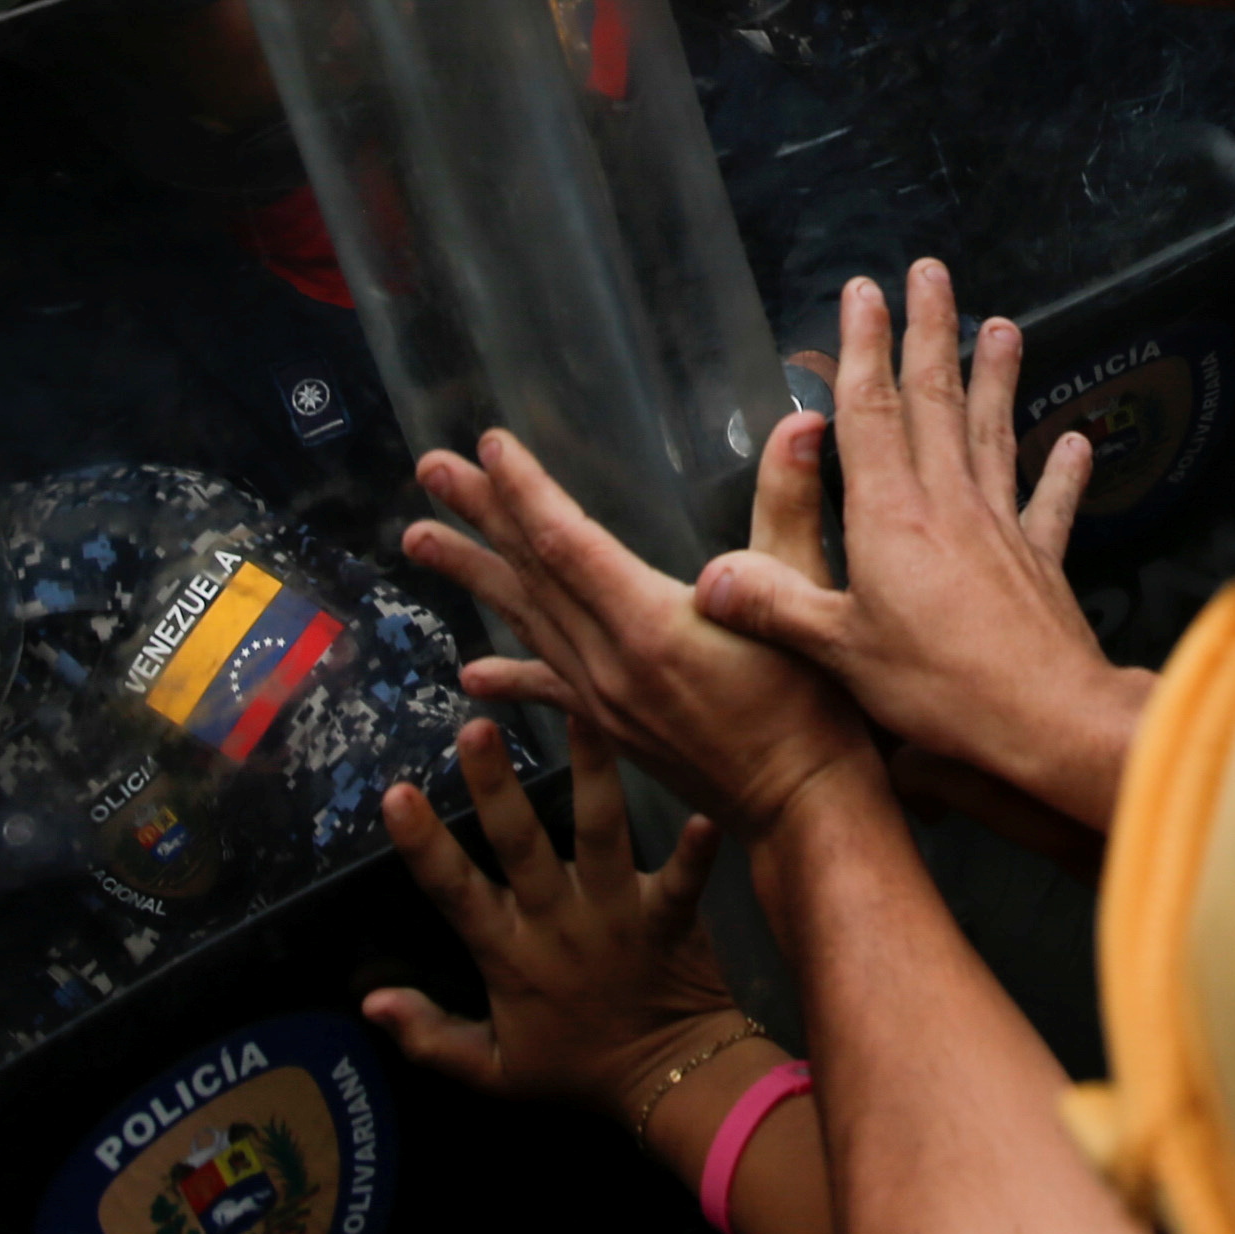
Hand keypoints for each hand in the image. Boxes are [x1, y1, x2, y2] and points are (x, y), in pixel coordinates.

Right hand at [364, 717, 738, 1111]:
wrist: (667, 1084)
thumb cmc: (576, 1067)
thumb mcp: (492, 1070)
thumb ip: (429, 1036)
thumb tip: (369, 1000)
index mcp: (511, 955)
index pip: (455, 893)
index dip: (424, 846)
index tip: (396, 792)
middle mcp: (559, 924)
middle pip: (521, 846)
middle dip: (497, 788)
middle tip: (476, 729)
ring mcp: (617, 916)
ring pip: (600, 835)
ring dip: (592, 776)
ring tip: (585, 715)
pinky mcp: (670, 917)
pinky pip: (683, 880)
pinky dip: (694, 851)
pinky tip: (704, 813)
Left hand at [404, 428, 875, 835]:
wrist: (803, 810)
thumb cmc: (816, 707)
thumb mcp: (809, 596)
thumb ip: (790, 507)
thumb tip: (802, 423)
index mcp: (651, 625)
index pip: (567, 543)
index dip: (526, 489)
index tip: (489, 446)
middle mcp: (610, 664)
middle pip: (532, 576)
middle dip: (479, 516)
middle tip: (431, 469)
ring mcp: (604, 700)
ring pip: (527, 623)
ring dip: (474, 576)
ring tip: (418, 540)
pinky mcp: (613, 728)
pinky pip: (547, 688)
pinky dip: (508, 674)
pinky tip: (469, 673)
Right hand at [696, 261, 1144, 833]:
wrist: (1044, 720)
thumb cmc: (939, 688)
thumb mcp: (838, 652)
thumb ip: (776, 605)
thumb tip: (709, 578)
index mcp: (890, 515)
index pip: (870, 412)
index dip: (863, 347)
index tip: (863, 291)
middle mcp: (948, 503)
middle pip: (935, 400)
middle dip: (929, 332)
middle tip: (932, 272)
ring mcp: (1000, 528)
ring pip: (994, 434)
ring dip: (997, 379)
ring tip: (1004, 327)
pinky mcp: (1041, 563)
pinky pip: (1050, 506)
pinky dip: (1063, 473)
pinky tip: (1076, 443)